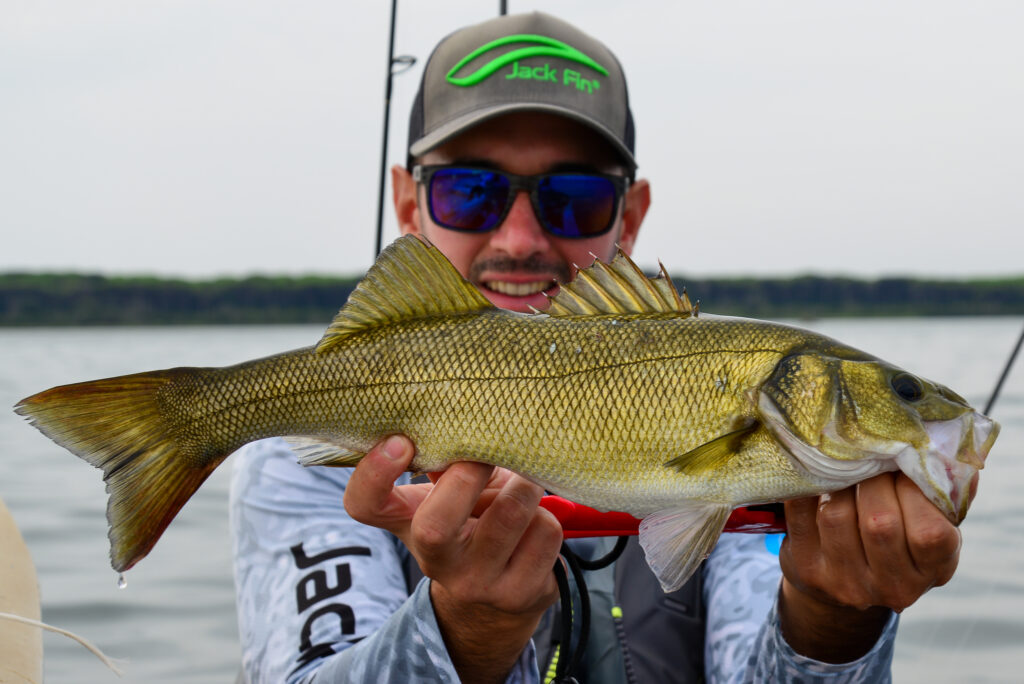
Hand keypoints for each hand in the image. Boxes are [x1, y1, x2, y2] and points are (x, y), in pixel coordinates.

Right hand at [343, 436, 562, 683]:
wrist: (499, 599)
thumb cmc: (474, 520)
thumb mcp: (450, 494)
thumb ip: (446, 463)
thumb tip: (465, 423)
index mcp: (409, 524)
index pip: (365, 505)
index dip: (372, 473)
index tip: (400, 440)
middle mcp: (435, 562)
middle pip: (436, 524)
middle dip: (474, 472)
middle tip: (494, 453)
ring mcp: (476, 584)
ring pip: (512, 512)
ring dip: (526, 485)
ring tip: (524, 484)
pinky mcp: (520, 595)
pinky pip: (545, 531)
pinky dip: (547, 514)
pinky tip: (537, 522)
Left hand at [777, 471, 970, 661]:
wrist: (848, 583)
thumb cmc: (899, 539)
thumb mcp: (931, 524)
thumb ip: (940, 493)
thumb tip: (945, 448)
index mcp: (931, 571)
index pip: (929, 533)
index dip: (915, 491)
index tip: (905, 468)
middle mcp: (891, 586)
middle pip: (879, 522)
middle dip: (874, 480)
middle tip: (871, 460)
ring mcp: (844, 582)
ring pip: (836, 515)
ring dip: (839, 482)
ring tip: (845, 468)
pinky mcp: (806, 568)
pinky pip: (799, 514)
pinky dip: (806, 486)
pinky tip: (815, 474)